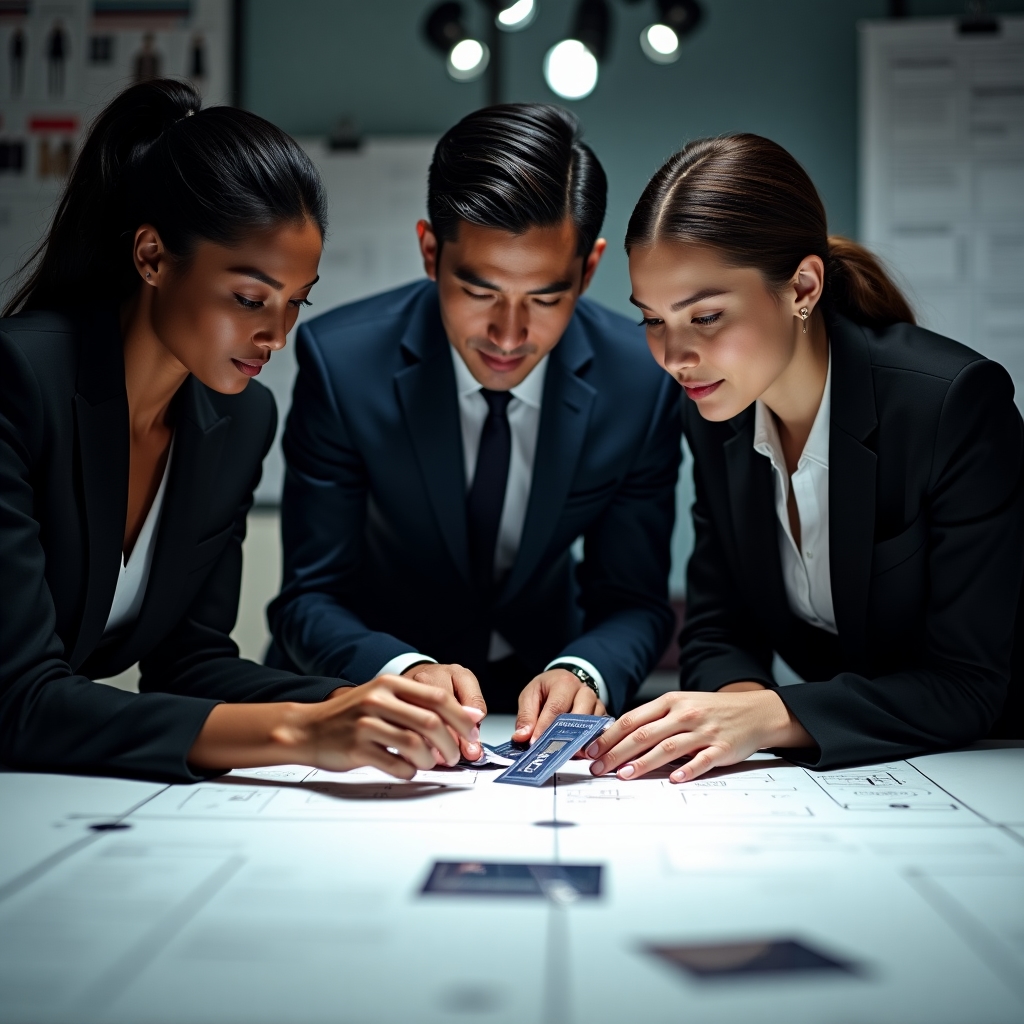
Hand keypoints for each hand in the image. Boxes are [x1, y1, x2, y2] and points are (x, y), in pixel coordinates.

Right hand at [190, 675, 482, 780]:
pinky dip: (409, 770)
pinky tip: (407, 769)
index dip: (461, 717)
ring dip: (432, 759)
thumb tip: (466, 716)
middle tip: (457, 755)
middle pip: (431, 722)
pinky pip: (396, 764)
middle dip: (451, 742)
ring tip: (432, 763)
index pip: (438, 697)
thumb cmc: (350, 716)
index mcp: (390, 683)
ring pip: (416, 744)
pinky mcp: (357, 749)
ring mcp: (366, 724)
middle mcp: (379, 699)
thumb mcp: (382, 697)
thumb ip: (418, 704)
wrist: (307, 728)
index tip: (472, 732)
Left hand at [513, 669, 606, 746]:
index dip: (545, 727)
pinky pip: (599, 731)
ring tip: (566, 754)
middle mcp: (584, 692)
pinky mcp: (602, 716)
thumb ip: (526, 716)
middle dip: (565, 735)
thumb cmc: (547, 689)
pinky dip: (589, 743)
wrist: (563, 682)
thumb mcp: (530, 696)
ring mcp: (596, 703)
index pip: (556, 708)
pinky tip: (579, 753)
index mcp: (564, 682)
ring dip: (579, 741)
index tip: (535, 743)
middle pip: (579, 716)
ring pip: (592, 725)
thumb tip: (522, 736)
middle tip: (552, 751)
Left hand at [584, 687, 812, 782]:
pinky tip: (674, 779)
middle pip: (644, 734)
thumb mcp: (681, 704)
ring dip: (643, 762)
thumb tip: (619, 737)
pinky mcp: (721, 749)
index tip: (591, 750)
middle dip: (617, 752)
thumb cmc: (712, 710)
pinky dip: (687, 770)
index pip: (632, 719)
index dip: (609, 735)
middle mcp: (684, 714)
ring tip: (624, 774)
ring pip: (668, 747)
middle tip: (598, 767)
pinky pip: (701, 760)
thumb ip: (654, 719)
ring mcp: (703, 732)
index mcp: (670, 702)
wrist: (755, 711)